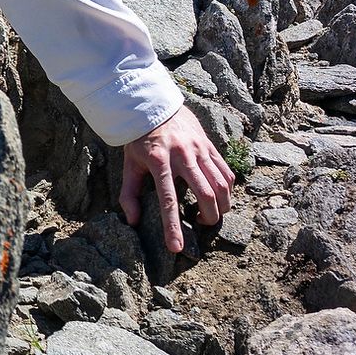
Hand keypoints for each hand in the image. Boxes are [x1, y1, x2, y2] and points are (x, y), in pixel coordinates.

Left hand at [120, 106, 234, 252]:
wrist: (154, 106)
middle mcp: (182, 155)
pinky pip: (226, 173)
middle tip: (201, 224)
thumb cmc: (139, 140)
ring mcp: (199, 150)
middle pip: (205, 194)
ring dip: (221, 206)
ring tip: (211, 213)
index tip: (176, 248)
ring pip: (221, 185)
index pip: (167, 200)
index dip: (173, 226)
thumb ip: (129, 193)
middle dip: (208, 217)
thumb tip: (132, 221)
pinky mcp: (210, 146)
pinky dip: (227, 190)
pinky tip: (219, 197)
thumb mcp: (129, 163)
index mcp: (158, 161)